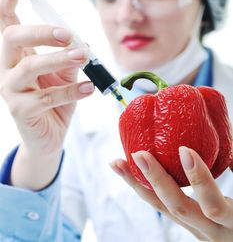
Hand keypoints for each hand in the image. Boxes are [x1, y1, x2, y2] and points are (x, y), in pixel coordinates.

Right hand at [0, 0, 93, 187]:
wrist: (50, 134)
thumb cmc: (57, 98)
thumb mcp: (63, 71)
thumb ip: (67, 53)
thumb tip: (78, 40)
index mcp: (16, 52)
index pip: (6, 19)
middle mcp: (6, 67)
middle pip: (12, 36)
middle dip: (40, 31)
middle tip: (68, 35)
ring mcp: (10, 89)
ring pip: (29, 66)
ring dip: (59, 59)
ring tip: (83, 56)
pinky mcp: (19, 110)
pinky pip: (46, 97)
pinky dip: (71, 91)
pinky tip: (89, 88)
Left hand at [111, 147, 232, 240]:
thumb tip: (223, 138)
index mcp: (232, 224)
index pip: (213, 205)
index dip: (199, 179)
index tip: (185, 150)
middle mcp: (211, 234)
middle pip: (178, 209)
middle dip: (155, 180)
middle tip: (138, 154)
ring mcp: (197, 232)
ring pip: (163, 210)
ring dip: (138, 185)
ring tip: (118, 164)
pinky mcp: (189, 226)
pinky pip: (163, 208)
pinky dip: (145, 190)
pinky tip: (132, 175)